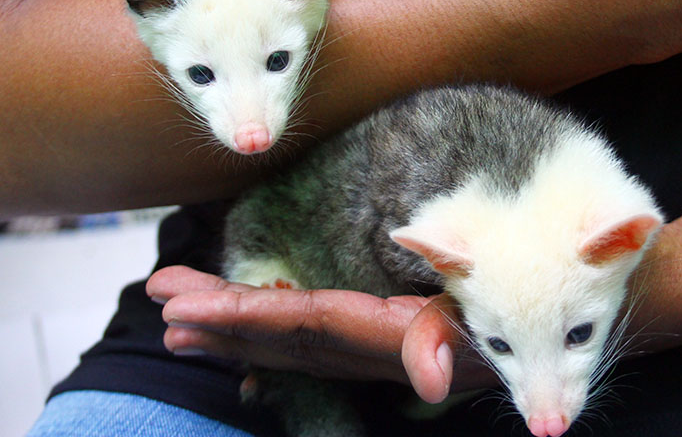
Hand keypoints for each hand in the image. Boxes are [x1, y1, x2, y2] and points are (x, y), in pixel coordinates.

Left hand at [145, 265, 495, 402]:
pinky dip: (262, 344)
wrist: (523, 344)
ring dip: (228, 331)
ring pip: (282, 342)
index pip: (298, 326)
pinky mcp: (365, 346)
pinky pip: (302, 347)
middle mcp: (360, 348)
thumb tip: (433, 380)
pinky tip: (235, 348)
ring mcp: (360, 350)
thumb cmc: (503, 314)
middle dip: (216, 321)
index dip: (241, 319)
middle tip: (158, 301)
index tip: (184, 311)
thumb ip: (447, 345)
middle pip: (275, 336)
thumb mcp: (479, 319)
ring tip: (174, 319)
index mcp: (379, 334)